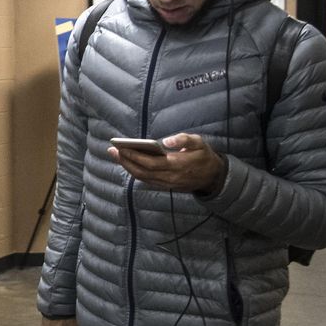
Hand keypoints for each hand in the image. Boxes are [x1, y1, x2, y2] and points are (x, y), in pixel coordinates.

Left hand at [109, 132, 226, 193]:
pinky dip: (135, 172)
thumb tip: (166, 141)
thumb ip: (183, 139)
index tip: (121, 148)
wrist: (213, 177)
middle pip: (142, 171)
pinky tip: (127, 163)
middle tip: (111, 150)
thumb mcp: (199, 143)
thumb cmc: (203, 156)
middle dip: (125, 161)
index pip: (151, 163)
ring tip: (116, 155)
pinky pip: (146, 181)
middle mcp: (170, 177)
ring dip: (127, 167)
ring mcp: (167, 183)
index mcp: (177, 164)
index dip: (135, 157)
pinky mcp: (166, 186)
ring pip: (142, 177)